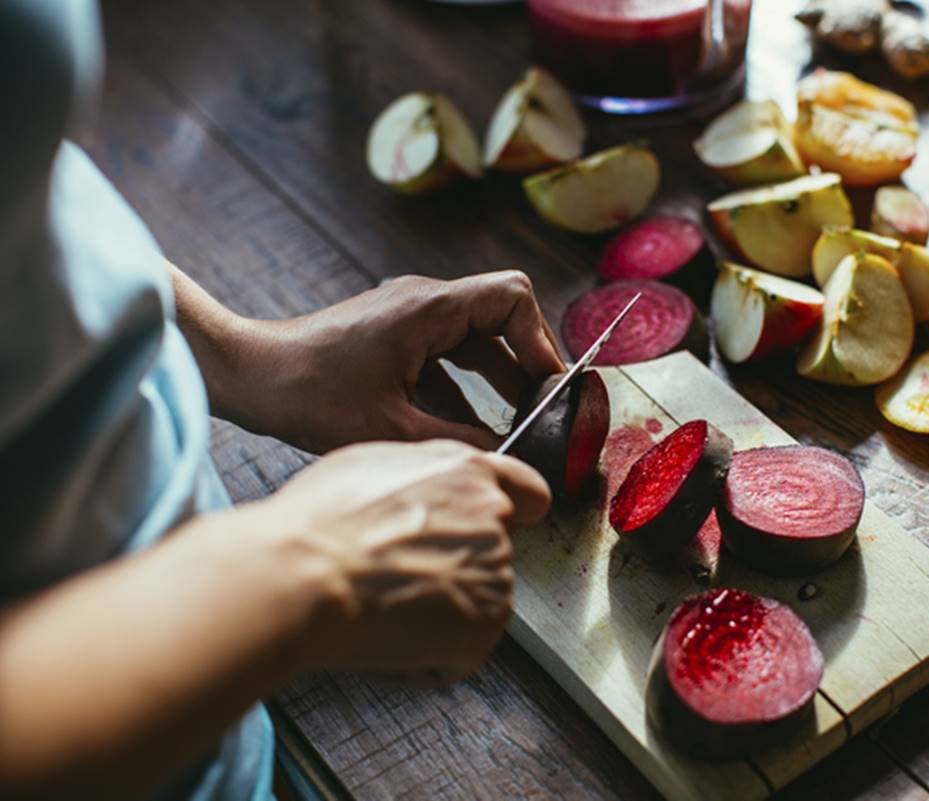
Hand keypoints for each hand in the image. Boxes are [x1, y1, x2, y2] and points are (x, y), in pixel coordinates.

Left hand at [185, 269, 564, 453]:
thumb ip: (458, 440)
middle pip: (502, 316)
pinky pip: (448, 355)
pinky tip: (474, 428)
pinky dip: (468, 386)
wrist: (249, 376)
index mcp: (429, 308)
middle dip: (527, 361)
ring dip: (500, 377)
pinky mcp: (394, 337)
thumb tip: (506, 457)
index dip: (540, 339)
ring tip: (520, 421)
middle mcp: (424, 302)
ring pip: (476, 339)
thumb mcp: (391, 428)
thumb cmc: (309, 394)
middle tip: (544, 407)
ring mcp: (408, 317)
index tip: (548, 385)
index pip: (513, 297)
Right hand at [256, 439, 549, 683]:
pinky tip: (386, 637)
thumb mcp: (373, 465)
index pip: (527, 492)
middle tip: (394, 578)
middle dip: (450, 570)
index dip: (518, 512)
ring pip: (470, 604)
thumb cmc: (320, 523)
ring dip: (436, 616)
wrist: (304, 576)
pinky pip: (456, 654)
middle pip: (489, 554)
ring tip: (381, 606)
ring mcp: (495, 572)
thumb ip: (424, 477)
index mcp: (468, 472)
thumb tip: (427, 495)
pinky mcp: (485, 625)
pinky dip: (425, 660)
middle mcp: (492, 518)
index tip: (515, 524)